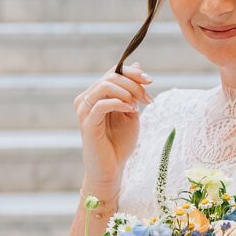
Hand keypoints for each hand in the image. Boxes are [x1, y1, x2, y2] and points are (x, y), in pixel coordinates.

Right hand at [73, 61, 153, 188]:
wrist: (112, 169)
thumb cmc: (120, 143)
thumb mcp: (131, 112)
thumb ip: (133, 91)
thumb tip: (138, 66)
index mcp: (97, 95)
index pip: (113, 72)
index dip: (132, 72)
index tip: (150, 81)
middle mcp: (87, 98)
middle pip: (111, 76)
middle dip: (134, 84)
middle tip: (147, 99)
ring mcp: (84, 110)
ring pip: (105, 85)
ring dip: (127, 92)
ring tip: (138, 106)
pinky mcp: (87, 122)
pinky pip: (101, 104)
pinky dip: (119, 103)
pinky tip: (131, 110)